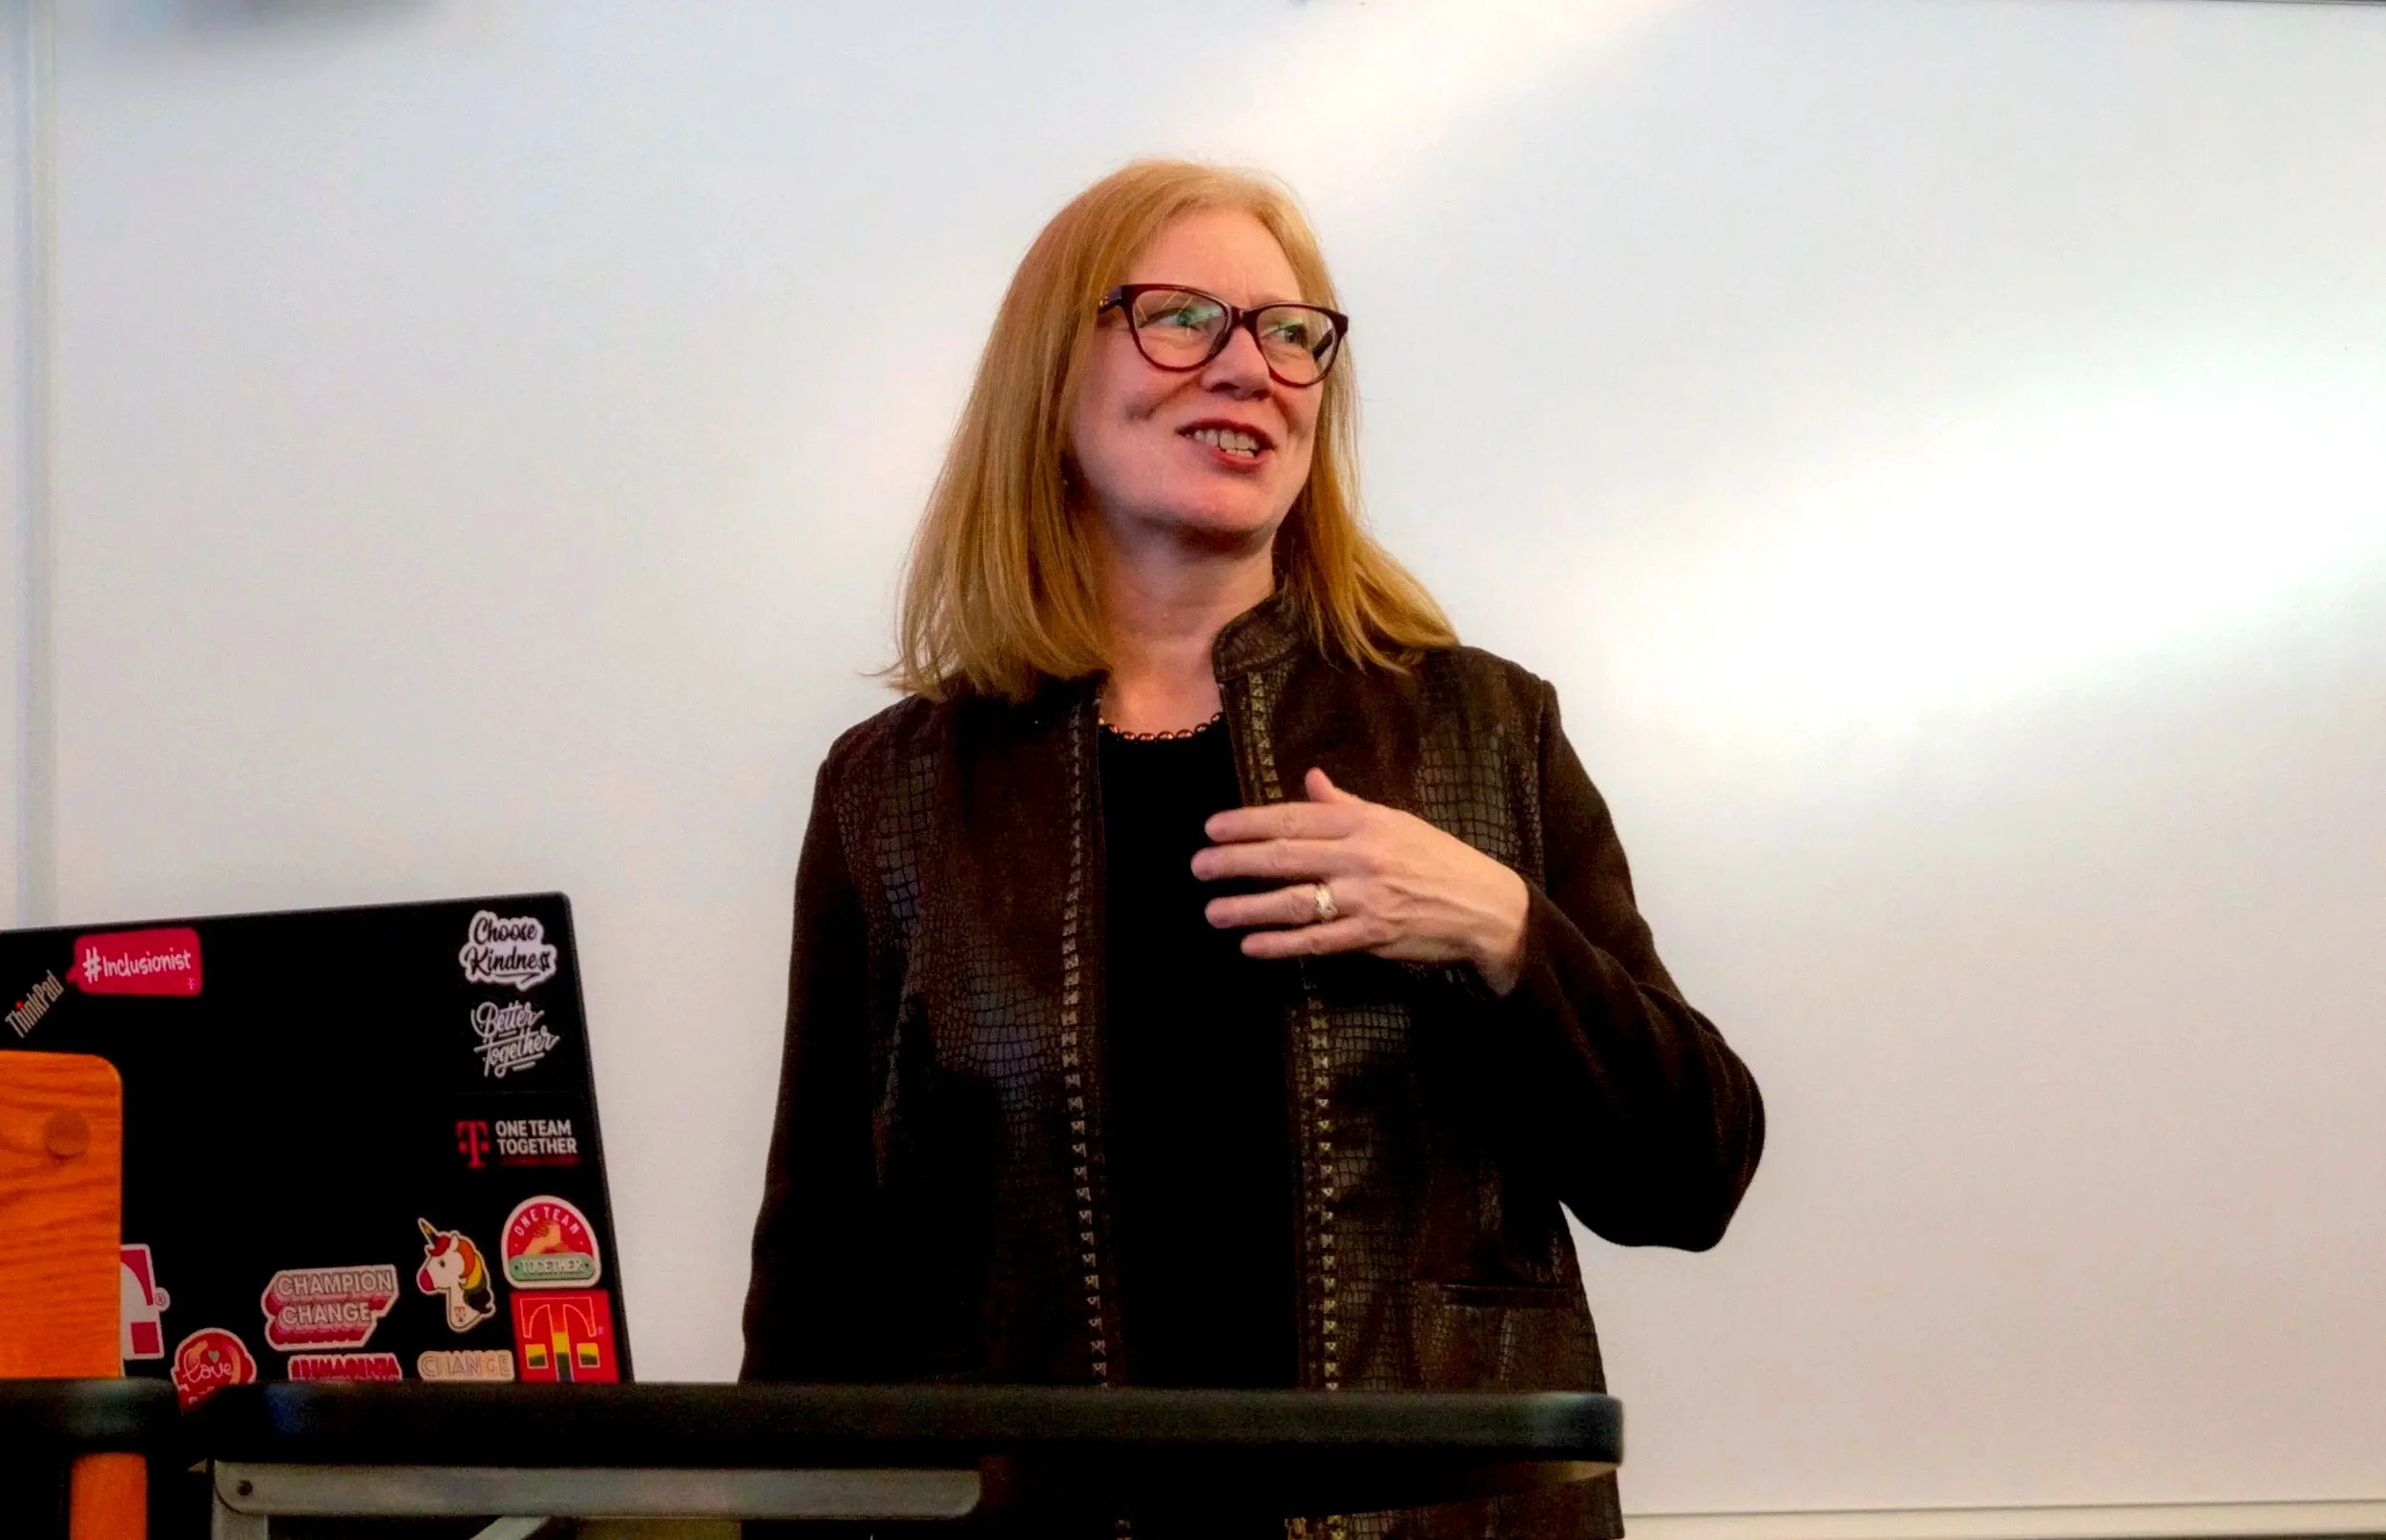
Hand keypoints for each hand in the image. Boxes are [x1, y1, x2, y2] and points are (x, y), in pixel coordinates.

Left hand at [1193, 768, 1530, 994]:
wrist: (1485, 905)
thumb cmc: (1439, 858)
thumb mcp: (1396, 820)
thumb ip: (1348, 804)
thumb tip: (1311, 779)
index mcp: (1364, 823)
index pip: (1294, 818)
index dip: (1248, 824)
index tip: (1212, 828)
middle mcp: (1361, 857)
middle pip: (1285, 857)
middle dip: (1236, 861)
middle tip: (1198, 867)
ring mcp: (1366, 898)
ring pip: (1295, 901)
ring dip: (1249, 906)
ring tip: (1213, 910)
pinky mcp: (1372, 936)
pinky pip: (1318, 940)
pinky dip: (1282, 943)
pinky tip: (1251, 945)